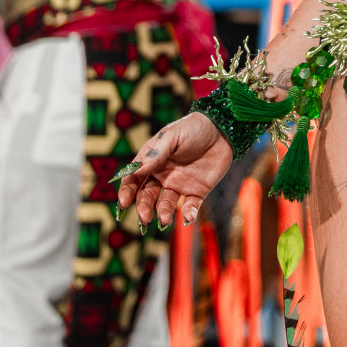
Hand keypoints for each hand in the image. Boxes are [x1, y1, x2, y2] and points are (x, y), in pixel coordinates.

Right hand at [116, 113, 231, 229]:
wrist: (222, 129)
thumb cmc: (193, 127)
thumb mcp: (172, 136)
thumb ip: (155, 154)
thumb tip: (136, 171)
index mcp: (152, 161)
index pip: (134, 179)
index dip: (127, 191)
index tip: (124, 203)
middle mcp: (163, 175)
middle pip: (147, 195)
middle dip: (143, 207)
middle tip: (145, 217)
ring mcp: (179, 184)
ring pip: (166, 204)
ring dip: (163, 212)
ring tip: (165, 219)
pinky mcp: (197, 191)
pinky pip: (190, 206)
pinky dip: (188, 213)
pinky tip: (188, 216)